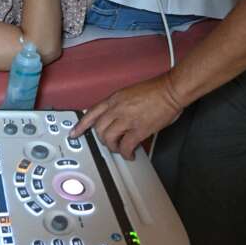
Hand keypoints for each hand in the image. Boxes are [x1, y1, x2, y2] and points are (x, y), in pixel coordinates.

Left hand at [69, 73, 183, 159]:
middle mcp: (117, 108)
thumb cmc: (156, 90)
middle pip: (98, 129)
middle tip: (109, 143)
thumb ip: (120, 104)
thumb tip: (115, 117)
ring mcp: (127, 119)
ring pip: (109, 138)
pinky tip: (131, 154)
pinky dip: (126, 153)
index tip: (74, 133)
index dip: (81, 125)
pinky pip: (126, 146)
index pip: (91, 112)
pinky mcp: (138, 129)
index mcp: (114, 98)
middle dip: (102, 139)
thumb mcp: (130, 92)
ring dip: (114, 147)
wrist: (171, 90)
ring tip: (121, 149)